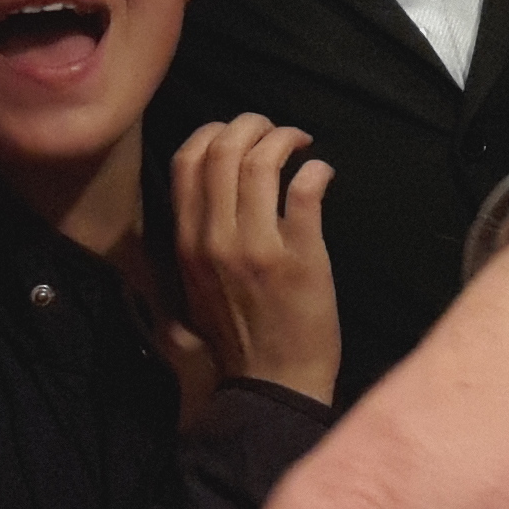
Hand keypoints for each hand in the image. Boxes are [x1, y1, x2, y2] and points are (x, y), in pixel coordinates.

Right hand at [172, 115, 339, 404]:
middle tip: (276, 130)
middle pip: (224, 150)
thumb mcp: (194, 285)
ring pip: (262, 162)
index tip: (237, 134)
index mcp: (188, 242)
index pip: (186, 161)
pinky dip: (317, 170)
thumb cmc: (237, 334)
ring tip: (302, 144)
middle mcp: (216, 239)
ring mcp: (258, 247)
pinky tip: (323, 172)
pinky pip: (304, 190)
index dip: (213, 132)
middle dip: (253, 124)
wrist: (273, 383)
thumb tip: (204, 186)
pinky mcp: (301, 255)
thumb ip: (194, 237)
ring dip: (285, 139)